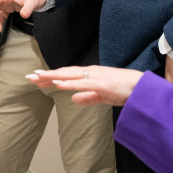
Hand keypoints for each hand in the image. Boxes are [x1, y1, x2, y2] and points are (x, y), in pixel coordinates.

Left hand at [28, 65, 142, 106]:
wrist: (143, 89)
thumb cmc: (126, 90)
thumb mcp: (103, 96)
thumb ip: (88, 97)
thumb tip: (72, 99)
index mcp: (90, 75)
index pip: (67, 75)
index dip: (51, 77)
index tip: (37, 79)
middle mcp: (90, 72)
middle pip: (64, 73)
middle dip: (46, 75)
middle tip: (29, 76)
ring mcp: (95, 76)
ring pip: (69, 75)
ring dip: (53, 76)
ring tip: (38, 77)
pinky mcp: (101, 83)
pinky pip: (82, 83)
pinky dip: (69, 82)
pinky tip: (58, 83)